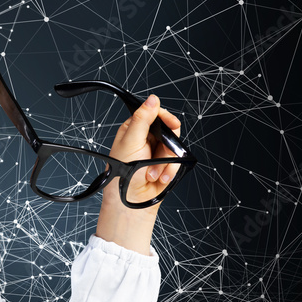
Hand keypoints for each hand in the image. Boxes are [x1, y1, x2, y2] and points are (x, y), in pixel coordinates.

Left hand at [96, 94, 181, 254]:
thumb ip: (142, 119)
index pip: (153, 113)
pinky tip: (158, 178)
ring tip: (151, 172)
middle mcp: (146, 140)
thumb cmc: (123, 174)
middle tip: (157, 154)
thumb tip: (152, 98)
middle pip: (169, 130)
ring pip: (175, 147)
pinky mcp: (166, 166)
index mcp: (134, 130)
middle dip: (165, 146)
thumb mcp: (131, 142)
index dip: (164, 117)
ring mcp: (157, 154)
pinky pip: (178, 163)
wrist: (130, 202)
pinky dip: (170, 172)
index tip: (170, 123)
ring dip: (165, 163)